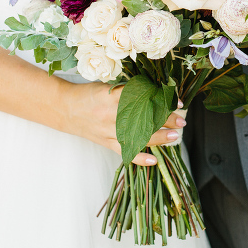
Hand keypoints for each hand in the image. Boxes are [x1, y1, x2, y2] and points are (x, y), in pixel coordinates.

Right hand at [61, 82, 185, 166]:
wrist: (65, 108)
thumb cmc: (89, 94)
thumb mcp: (108, 86)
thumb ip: (129, 90)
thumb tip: (157, 92)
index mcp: (112, 96)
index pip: (143, 98)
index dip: (162, 100)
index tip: (176, 100)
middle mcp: (110, 114)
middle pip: (144, 118)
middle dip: (166, 120)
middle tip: (181, 120)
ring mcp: (108, 130)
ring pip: (137, 136)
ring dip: (159, 138)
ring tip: (175, 136)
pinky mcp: (105, 142)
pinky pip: (124, 152)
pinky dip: (139, 158)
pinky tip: (154, 161)